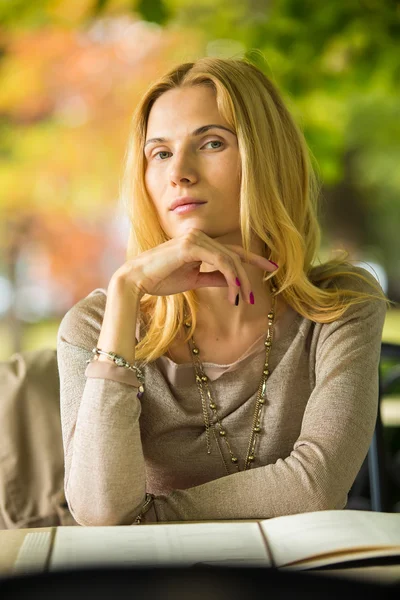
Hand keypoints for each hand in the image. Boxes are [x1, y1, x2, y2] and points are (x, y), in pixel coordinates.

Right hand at [113, 228, 277, 305]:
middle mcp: (199, 236)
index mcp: (199, 243)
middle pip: (234, 256)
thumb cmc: (160, 280)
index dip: (253, 259)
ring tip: (244, 300)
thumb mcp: (194, 280)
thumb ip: (213, 278)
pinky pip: (220, 262)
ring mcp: (195, 238)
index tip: (272, 268)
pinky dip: (231, 277)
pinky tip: (234, 292)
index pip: (231, 250)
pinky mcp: (191, 245)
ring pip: (230, 259)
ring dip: (240, 281)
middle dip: (248, 277)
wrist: (136, 281)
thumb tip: (233, 283)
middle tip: (253, 298)